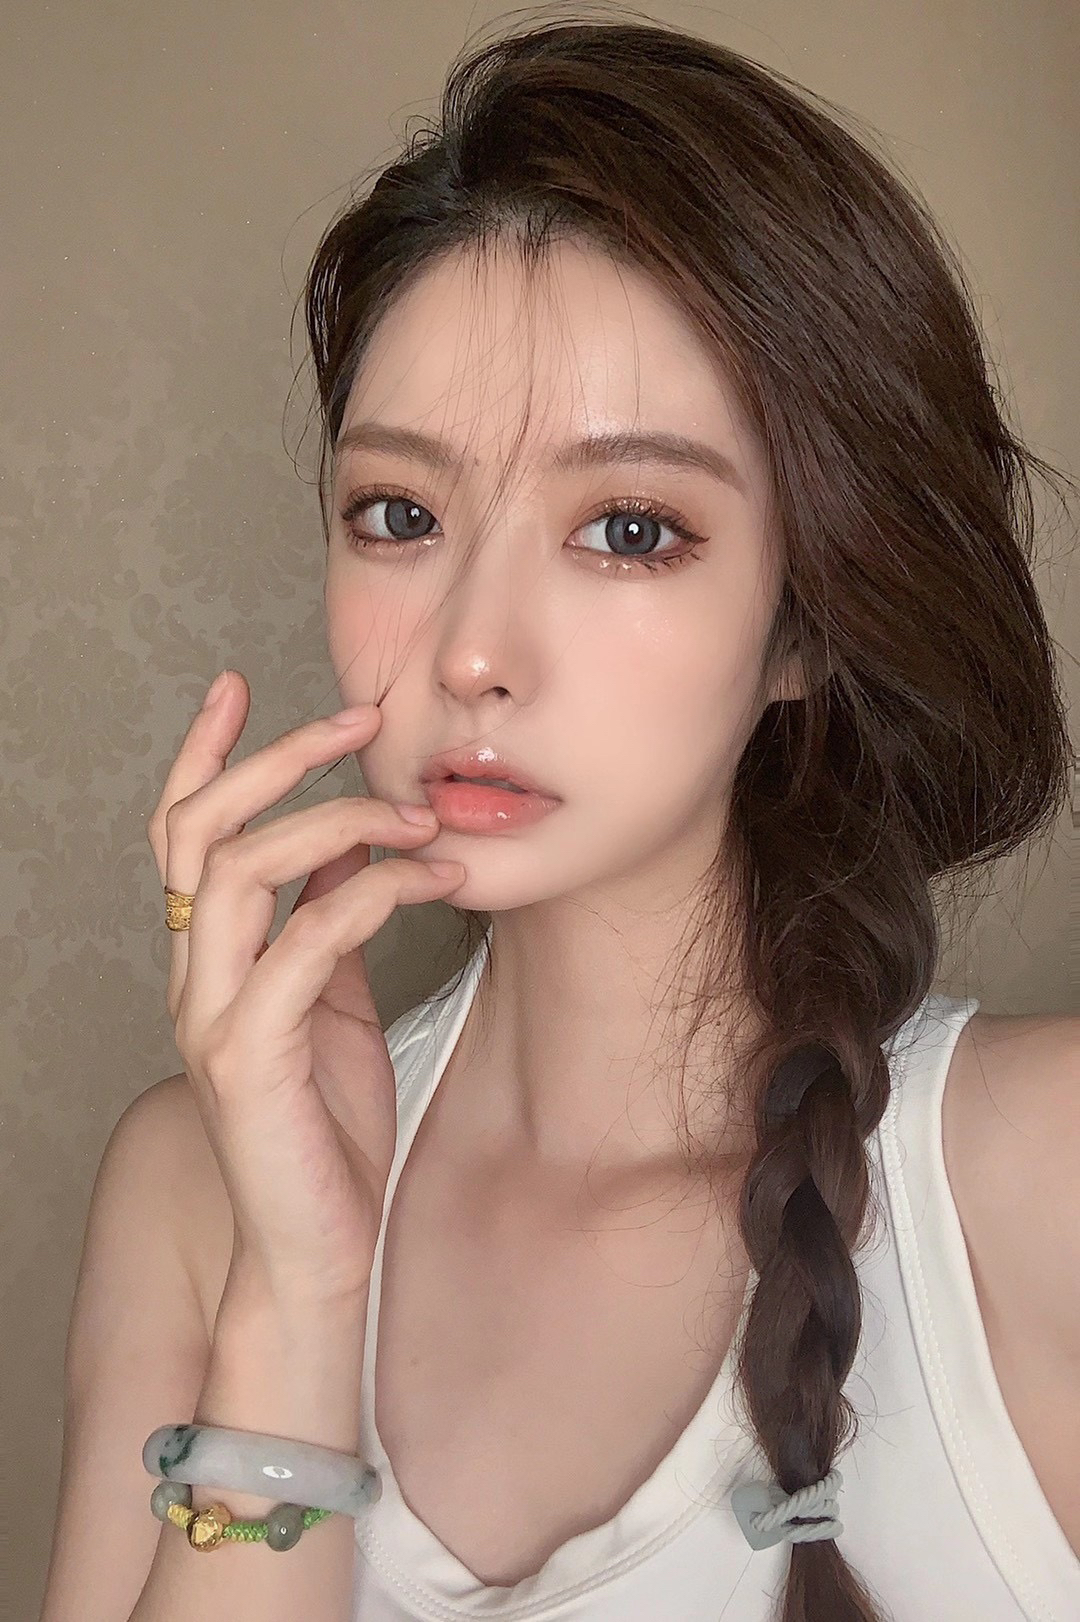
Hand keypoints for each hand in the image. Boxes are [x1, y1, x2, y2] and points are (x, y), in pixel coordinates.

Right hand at [146, 672, 464, 1305]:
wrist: (314, 1250)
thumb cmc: (324, 1130)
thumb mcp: (330, 1005)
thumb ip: (324, 926)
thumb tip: (347, 848)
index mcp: (211, 961)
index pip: (181, 834)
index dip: (202, 755)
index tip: (240, 685)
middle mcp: (195, 979)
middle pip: (201, 830)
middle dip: (280, 759)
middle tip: (360, 718)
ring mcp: (213, 1016)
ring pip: (243, 871)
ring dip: (339, 822)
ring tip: (420, 815)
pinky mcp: (250, 1056)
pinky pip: (305, 942)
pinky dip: (373, 894)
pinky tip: (434, 882)